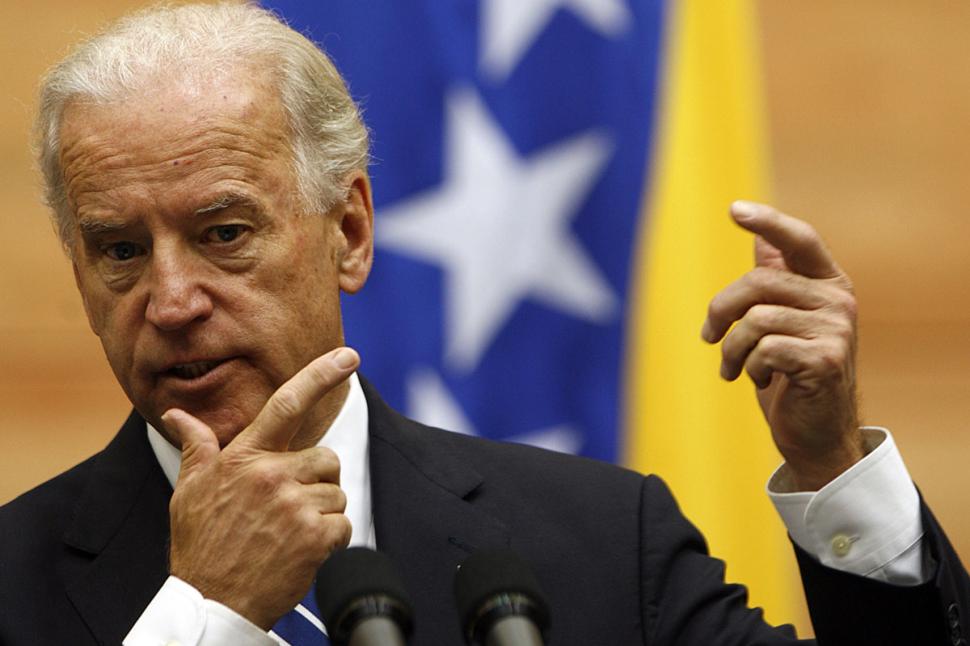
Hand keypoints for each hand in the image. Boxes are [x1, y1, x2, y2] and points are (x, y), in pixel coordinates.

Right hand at [162, 347, 359, 628]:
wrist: (212, 603)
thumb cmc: (201, 546)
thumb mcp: (190, 491)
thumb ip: (196, 448)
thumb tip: (178, 415)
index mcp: (244, 458)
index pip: (287, 404)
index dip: (321, 376)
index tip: (349, 357)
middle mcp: (271, 475)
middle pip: (326, 457)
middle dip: (316, 480)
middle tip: (290, 506)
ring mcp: (294, 505)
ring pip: (336, 492)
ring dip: (322, 512)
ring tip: (289, 532)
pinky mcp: (315, 535)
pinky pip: (344, 524)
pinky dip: (331, 539)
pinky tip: (302, 550)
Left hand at [702, 202, 864, 490]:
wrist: (814, 432)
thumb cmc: (790, 372)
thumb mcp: (779, 321)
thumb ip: (774, 279)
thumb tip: (757, 235)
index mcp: (827, 283)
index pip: (799, 240)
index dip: (768, 221)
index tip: (734, 209)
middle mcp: (838, 300)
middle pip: (758, 282)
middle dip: (721, 310)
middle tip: (708, 336)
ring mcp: (836, 330)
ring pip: (755, 319)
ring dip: (732, 349)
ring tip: (734, 367)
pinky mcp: (824, 359)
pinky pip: (764, 349)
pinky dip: (750, 368)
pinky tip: (761, 380)